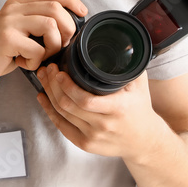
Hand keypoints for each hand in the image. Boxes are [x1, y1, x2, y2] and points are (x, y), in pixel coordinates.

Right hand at [0, 0, 86, 92]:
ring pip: (50, 25)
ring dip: (53, 46)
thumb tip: (70, 26)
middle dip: (68, 29)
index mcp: (18, 4)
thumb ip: (38, 23)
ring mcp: (9, 22)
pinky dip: (36, 62)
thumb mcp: (19, 32)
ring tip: (41, 56)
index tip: (83, 13)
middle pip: (55, 8)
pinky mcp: (7, 38)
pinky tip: (24, 64)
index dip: (71, 0)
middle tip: (61, 46)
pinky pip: (37, 49)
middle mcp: (13, 8)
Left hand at [34, 63, 156, 158]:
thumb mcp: (139, 85)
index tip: (59, 71)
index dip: (67, 86)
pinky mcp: (85, 144)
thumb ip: (129, 65)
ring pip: (62, 114)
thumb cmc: (140, 109)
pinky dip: (49, 110)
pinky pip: (62, 126)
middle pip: (68, 105)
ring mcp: (93, 137)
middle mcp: (104, 125)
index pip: (85, 100)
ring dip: (49, 94)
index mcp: (118, 109)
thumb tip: (121, 42)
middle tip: (48, 69)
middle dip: (53, 84)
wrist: (144, 141)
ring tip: (45, 78)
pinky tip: (43, 98)